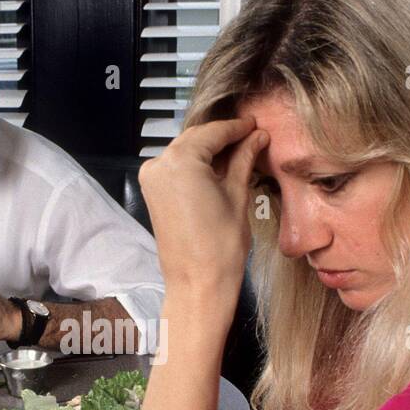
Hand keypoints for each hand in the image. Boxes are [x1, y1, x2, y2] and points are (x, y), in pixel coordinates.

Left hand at [137, 117, 267, 299]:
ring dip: (210, 150)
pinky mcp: (153, 193)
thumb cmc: (221, 246)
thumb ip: (244, 159)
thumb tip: (257, 136)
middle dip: (223, 137)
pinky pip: (177, 167)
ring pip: (186, 151)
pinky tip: (219, 168)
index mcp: (180, 160)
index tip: (255, 125)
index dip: (237, 128)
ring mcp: (152, 179)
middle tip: (252, 137)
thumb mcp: (237, 195)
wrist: (198, 284)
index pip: (213, 132)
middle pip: (197, 139)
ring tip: (240, 153)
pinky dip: (196, 164)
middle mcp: (159, 164)